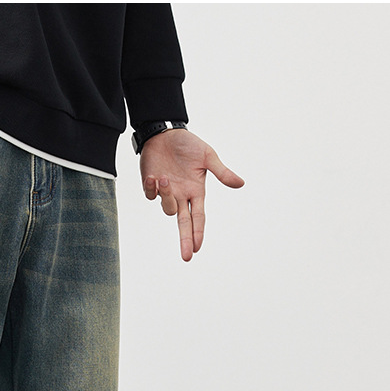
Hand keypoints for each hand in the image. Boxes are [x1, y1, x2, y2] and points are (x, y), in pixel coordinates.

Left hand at [140, 129, 243, 261]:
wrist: (165, 133)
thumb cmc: (188, 144)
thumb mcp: (208, 157)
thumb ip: (221, 172)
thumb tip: (241, 184)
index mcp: (196, 191)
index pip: (198, 217)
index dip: (198, 232)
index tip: (197, 248)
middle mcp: (182, 196)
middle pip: (183, 223)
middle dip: (185, 240)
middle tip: (187, 257)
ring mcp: (166, 192)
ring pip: (166, 207)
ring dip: (165, 196)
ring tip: (164, 178)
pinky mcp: (151, 186)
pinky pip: (150, 195)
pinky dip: (151, 189)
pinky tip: (153, 176)